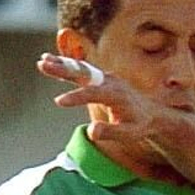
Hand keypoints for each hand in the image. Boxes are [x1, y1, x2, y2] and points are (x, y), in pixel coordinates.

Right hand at [38, 53, 161, 152]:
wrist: (152, 114)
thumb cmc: (140, 126)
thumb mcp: (129, 134)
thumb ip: (111, 132)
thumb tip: (92, 131)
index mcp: (116, 94)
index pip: (92, 94)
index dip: (75, 98)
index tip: (59, 102)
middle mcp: (110, 81)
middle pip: (83, 73)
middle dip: (63, 69)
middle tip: (43, 65)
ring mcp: (106, 77)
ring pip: (81, 68)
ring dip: (61, 64)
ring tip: (41, 61)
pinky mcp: (102, 77)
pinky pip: (83, 69)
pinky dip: (67, 65)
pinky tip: (51, 60)